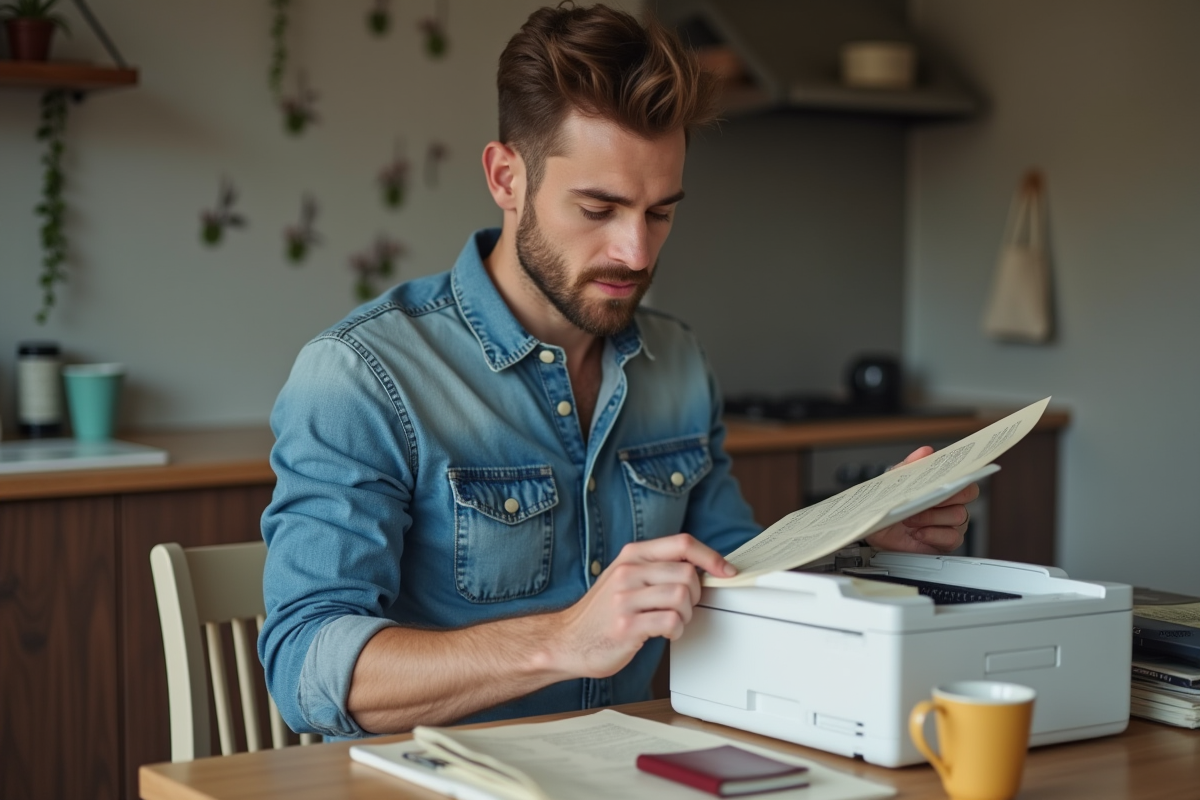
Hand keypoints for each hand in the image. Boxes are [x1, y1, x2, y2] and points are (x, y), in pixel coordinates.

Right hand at [553, 534, 735, 678]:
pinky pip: (671, 621)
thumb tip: (701, 567)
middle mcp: (628, 572)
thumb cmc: (602, 612)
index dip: (711, 556)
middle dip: (696, 594)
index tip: (726, 570)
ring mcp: (625, 598)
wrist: (567, 641)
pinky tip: (665, 632)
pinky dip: (677, 630)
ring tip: (673, 621)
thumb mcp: (625, 577)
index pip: (682, 543)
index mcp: (632, 555)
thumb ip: (657, 567)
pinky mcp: (627, 626)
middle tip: (684, 607)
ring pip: (682, 596)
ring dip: (687, 614)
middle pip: (688, 572)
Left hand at [864, 446, 979, 554]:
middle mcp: (952, 503)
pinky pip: (951, 538)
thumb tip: (926, 451)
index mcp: (943, 486)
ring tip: (911, 517)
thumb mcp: (895, 481)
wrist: (877, 529)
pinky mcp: (945, 542)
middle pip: (967, 494)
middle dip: (947, 495)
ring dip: (932, 516)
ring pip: (958, 516)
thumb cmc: (891, 503)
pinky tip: (918, 532)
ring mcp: (951, 523)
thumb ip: (910, 465)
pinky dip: (933, 534)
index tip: (952, 475)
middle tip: (927, 497)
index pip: (964, 477)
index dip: (963, 475)